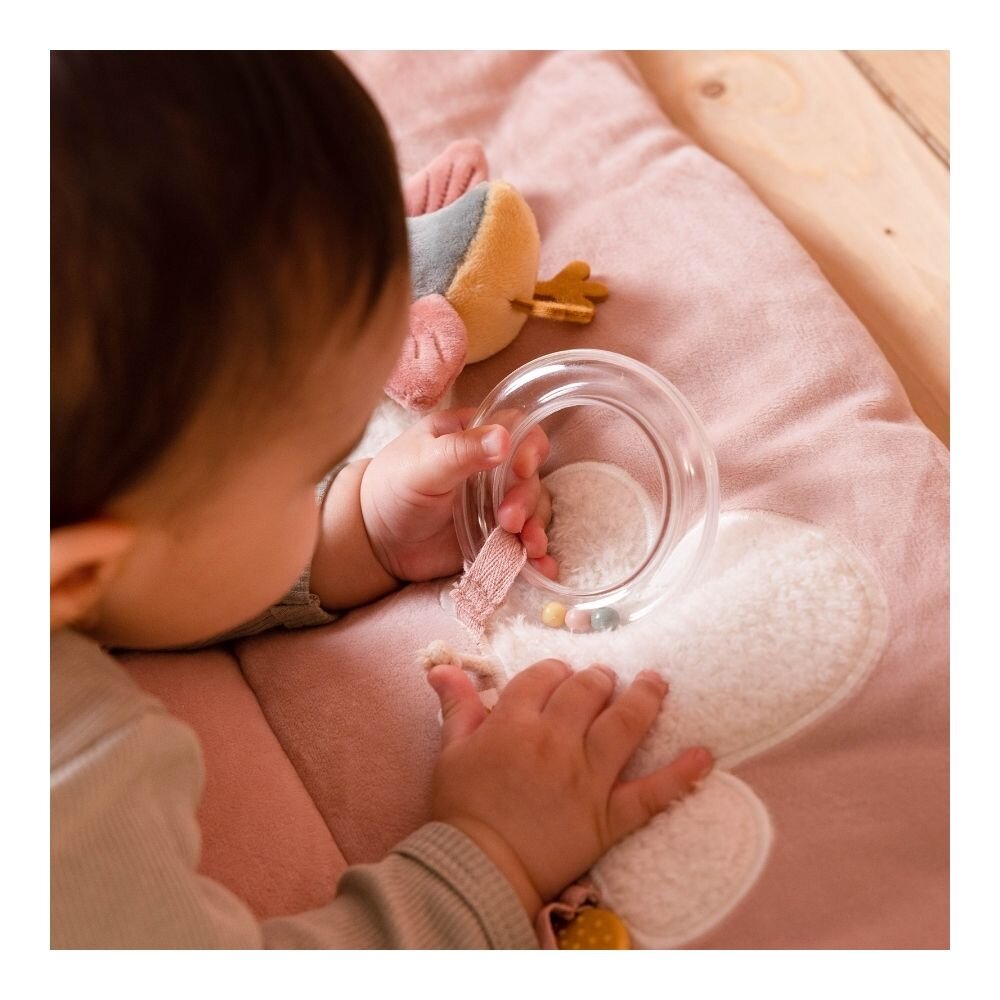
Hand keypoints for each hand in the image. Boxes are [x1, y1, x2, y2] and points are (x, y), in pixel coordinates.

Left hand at [360, 407, 558, 582]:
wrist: (375, 540)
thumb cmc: (392, 489)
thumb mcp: (422, 464)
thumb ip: (461, 451)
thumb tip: (504, 437)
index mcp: (472, 436)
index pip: (517, 429)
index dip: (529, 447)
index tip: (522, 468)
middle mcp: (491, 468)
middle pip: (530, 476)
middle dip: (526, 499)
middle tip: (507, 519)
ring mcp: (495, 503)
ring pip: (534, 511)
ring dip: (537, 528)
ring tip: (529, 547)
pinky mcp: (495, 536)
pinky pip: (524, 544)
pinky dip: (538, 557)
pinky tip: (543, 569)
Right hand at [425, 659, 713, 917]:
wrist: (478, 869)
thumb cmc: (461, 810)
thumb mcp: (451, 751)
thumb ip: (457, 705)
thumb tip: (443, 668)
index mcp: (515, 722)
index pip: (545, 676)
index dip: (554, 671)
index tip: (558, 676)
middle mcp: (556, 741)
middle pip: (588, 690)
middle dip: (598, 679)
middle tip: (603, 680)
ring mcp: (587, 777)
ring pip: (626, 723)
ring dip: (645, 697)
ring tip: (655, 682)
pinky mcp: (609, 815)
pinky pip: (654, 793)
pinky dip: (682, 774)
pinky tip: (705, 755)